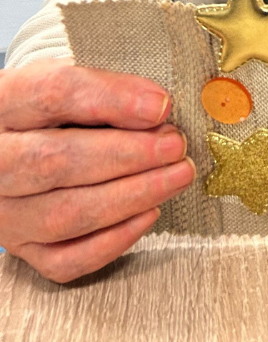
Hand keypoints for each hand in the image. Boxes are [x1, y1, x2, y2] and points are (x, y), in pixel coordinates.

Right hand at [0, 60, 194, 281]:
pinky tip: (149, 212)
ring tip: (176, 176)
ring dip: (132, 196)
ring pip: (65, 214)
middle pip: (56, 161)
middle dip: (128, 155)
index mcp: (4, 103)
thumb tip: (158, 110)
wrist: (14, 146)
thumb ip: (108, 92)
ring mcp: (3, 210)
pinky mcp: (19, 248)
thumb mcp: (67, 82)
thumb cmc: (49, 112)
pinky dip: (113, 240)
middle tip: (175, 146)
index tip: (160, 106)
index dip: (112, 100)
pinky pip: (65, 260)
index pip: (53, 94)